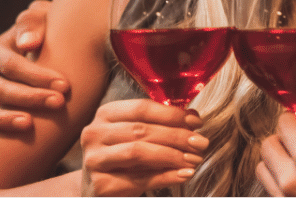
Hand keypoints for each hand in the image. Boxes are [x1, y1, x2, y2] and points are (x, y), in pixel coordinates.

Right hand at [0, 0, 70, 148]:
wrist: (46, 55)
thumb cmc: (47, 36)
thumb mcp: (44, 20)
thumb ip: (34, 22)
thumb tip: (28, 44)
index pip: (9, 64)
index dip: (36, 76)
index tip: (64, 86)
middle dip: (29, 98)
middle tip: (58, 104)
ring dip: (1, 119)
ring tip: (28, 124)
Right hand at [80, 99, 208, 196]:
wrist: (98, 187)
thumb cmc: (122, 157)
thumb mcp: (137, 136)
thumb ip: (161, 124)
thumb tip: (193, 117)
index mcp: (106, 114)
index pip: (142, 108)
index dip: (172, 114)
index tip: (197, 122)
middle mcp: (95, 134)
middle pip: (142, 130)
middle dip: (177, 136)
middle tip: (201, 143)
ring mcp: (94, 160)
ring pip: (139, 153)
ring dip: (172, 156)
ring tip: (194, 159)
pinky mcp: (101, 185)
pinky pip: (139, 179)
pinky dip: (166, 176)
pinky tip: (184, 174)